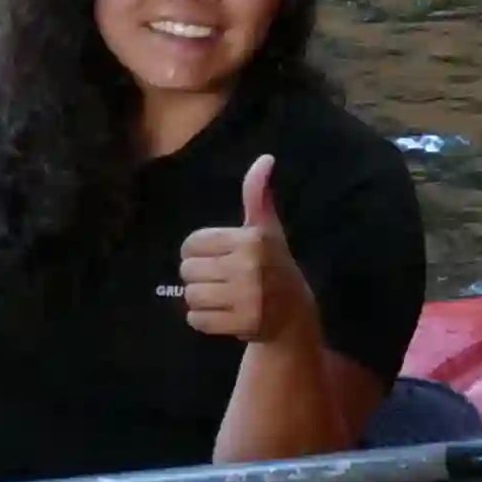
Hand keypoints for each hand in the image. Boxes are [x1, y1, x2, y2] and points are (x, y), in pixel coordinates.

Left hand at [176, 156, 318, 344]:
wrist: (293, 314)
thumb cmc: (273, 265)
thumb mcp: (267, 228)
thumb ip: (258, 195)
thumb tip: (265, 158)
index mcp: (252, 239)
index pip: (192, 244)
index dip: (199, 251)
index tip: (220, 257)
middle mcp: (249, 266)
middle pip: (187, 270)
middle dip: (200, 276)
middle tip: (223, 279)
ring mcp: (246, 297)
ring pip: (190, 295)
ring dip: (201, 298)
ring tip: (223, 297)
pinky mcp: (240, 324)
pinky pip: (196, 319)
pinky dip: (204, 319)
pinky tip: (223, 314)